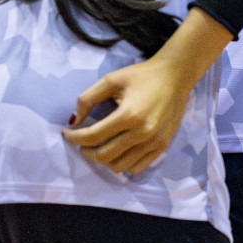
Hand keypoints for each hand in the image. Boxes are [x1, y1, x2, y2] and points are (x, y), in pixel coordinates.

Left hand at [62, 9, 231, 174]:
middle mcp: (143, 133)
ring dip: (103, 160)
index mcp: (129, 114)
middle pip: (104, 155)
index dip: (75, 137)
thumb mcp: (112, 80)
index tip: (66, 134)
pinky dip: (122, 164)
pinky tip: (117, 151)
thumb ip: (88, 98)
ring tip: (97, 147)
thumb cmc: (142, 75)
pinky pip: (137, 167)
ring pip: (119, 166)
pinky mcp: (162, 146)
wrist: (176, 75)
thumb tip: (72, 121)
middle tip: (81, 142)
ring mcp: (155, 142)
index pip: (93, 136)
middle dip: (86, 151)